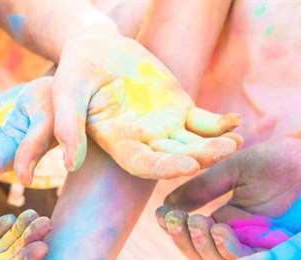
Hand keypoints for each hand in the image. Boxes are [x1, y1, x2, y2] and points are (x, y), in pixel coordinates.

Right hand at [53, 34, 241, 176]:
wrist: (95, 51)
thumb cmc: (75, 75)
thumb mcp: (65, 96)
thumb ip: (68, 128)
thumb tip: (70, 165)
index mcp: (117, 143)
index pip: (143, 163)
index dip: (164, 168)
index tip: (186, 166)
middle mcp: (143, 141)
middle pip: (175, 157)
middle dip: (199, 157)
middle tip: (222, 152)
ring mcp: (164, 126)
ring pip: (194, 143)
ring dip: (214, 146)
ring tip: (234, 142)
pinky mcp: (180, 109)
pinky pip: (204, 122)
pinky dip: (220, 124)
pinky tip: (235, 122)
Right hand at [156, 138, 300, 259]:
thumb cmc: (285, 162)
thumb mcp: (236, 170)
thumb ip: (204, 186)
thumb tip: (167, 204)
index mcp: (224, 219)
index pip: (190, 232)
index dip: (173, 227)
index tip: (162, 214)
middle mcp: (236, 239)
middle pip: (197, 252)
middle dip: (182, 238)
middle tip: (177, 220)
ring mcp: (254, 248)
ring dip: (200, 244)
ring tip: (196, 221)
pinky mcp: (273, 256)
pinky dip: (227, 249)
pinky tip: (220, 229)